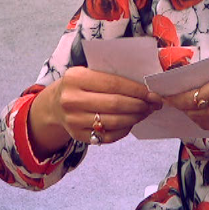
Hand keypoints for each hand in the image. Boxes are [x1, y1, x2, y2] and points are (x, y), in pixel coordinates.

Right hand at [29, 67, 162, 155]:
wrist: (55, 105)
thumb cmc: (80, 86)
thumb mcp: (87, 73)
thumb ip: (110, 77)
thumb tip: (144, 86)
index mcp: (75, 78)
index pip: (114, 84)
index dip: (137, 90)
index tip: (153, 93)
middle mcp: (72, 100)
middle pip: (115, 104)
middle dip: (140, 105)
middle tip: (154, 104)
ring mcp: (73, 120)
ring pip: (114, 122)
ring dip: (135, 117)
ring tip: (145, 112)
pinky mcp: (78, 136)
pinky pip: (108, 136)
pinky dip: (124, 130)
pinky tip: (131, 122)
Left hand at [165, 62, 208, 137]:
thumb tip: (183, 82)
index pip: (195, 96)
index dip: (176, 98)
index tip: (163, 94)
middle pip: (196, 112)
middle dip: (181, 107)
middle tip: (171, 100)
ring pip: (204, 123)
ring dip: (193, 114)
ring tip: (187, 105)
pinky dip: (208, 120)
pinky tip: (207, 111)